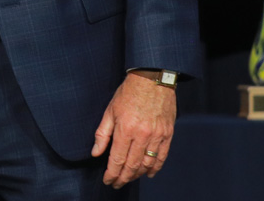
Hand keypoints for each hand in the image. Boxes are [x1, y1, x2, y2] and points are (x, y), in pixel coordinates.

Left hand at [92, 72, 175, 187]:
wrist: (152, 79)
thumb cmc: (128, 93)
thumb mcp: (109, 110)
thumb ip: (102, 134)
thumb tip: (95, 152)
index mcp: (125, 129)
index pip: (117, 159)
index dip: (111, 173)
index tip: (107, 181)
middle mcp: (142, 135)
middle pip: (132, 165)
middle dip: (123, 178)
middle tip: (116, 184)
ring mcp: (157, 135)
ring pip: (148, 164)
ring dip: (138, 175)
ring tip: (129, 178)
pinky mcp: (168, 134)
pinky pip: (162, 157)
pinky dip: (155, 168)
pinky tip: (148, 173)